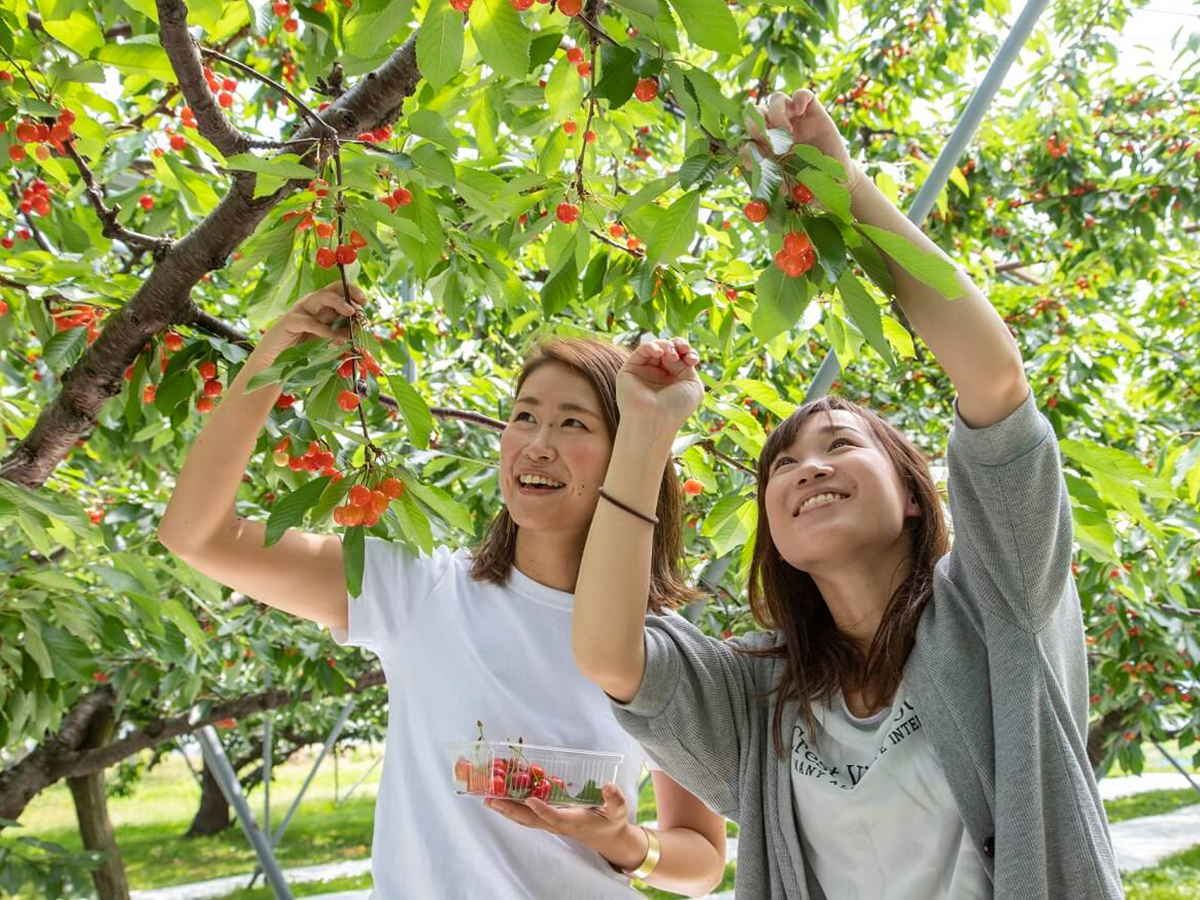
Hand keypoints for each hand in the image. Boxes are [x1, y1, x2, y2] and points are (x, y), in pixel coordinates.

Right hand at [254, 280, 367, 365]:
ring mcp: (300, 311)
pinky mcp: (290, 321)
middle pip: (332, 290)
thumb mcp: (327, 343)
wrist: (275, 363)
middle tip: (361, 304)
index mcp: (323, 308)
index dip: (353, 294)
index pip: (340, 292)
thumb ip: (340, 337)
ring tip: (351, 312)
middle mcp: (312, 305)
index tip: (364, 302)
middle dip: (349, 293)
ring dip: (338, 303)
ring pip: (321, 297)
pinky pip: (309, 321)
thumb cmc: (302, 352)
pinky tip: (334, 336)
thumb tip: (357, 332)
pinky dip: (323, 328)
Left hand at [485, 783, 634, 859]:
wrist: (606, 836)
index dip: (542, 809)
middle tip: (491, 799)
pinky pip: (527, 816)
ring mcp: (551, 823)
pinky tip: (501, 801)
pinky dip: (513, 809)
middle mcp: (558, 824)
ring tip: (488, 800)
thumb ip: (614, 798)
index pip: (554, 817)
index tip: (529, 799)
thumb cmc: (610, 820)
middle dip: (510, 810)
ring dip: (506, 810)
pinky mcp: (548, 820)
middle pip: (531, 820)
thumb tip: (609, 785)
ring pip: (525, 819)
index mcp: (573, 821)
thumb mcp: (618, 810)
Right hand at [616, 337, 703, 433]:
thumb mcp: (693, 384)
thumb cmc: (676, 407)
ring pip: (656, 347)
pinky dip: (651, 346)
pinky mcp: (630, 369)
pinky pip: (641, 350)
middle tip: (683, 351)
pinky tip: (659, 353)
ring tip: (672, 355)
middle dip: (678, 346)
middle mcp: (659, 375)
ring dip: (667, 346)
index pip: (681, 357)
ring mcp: (644, 371)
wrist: (655, 420)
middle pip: (669, 348)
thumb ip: (688, 365)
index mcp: (674, 379)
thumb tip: (676, 353)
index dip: (688, 351)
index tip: (693, 359)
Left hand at [745, 89, 855, 178]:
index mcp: (766, 147)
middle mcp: (777, 130)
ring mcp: (795, 119)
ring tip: (788, 132)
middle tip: (767, 139)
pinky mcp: (813, 112)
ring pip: (776, 99)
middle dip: (756, 123)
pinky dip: (798, 98)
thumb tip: (748, 165)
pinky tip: (800, 112)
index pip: (747, 138)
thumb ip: (767, 177)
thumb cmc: (807, 185)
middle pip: (757, 112)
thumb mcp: (784, 184)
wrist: (834, 182)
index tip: (752, 161)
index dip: (746, 147)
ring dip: (776, 112)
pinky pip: (802, 94)